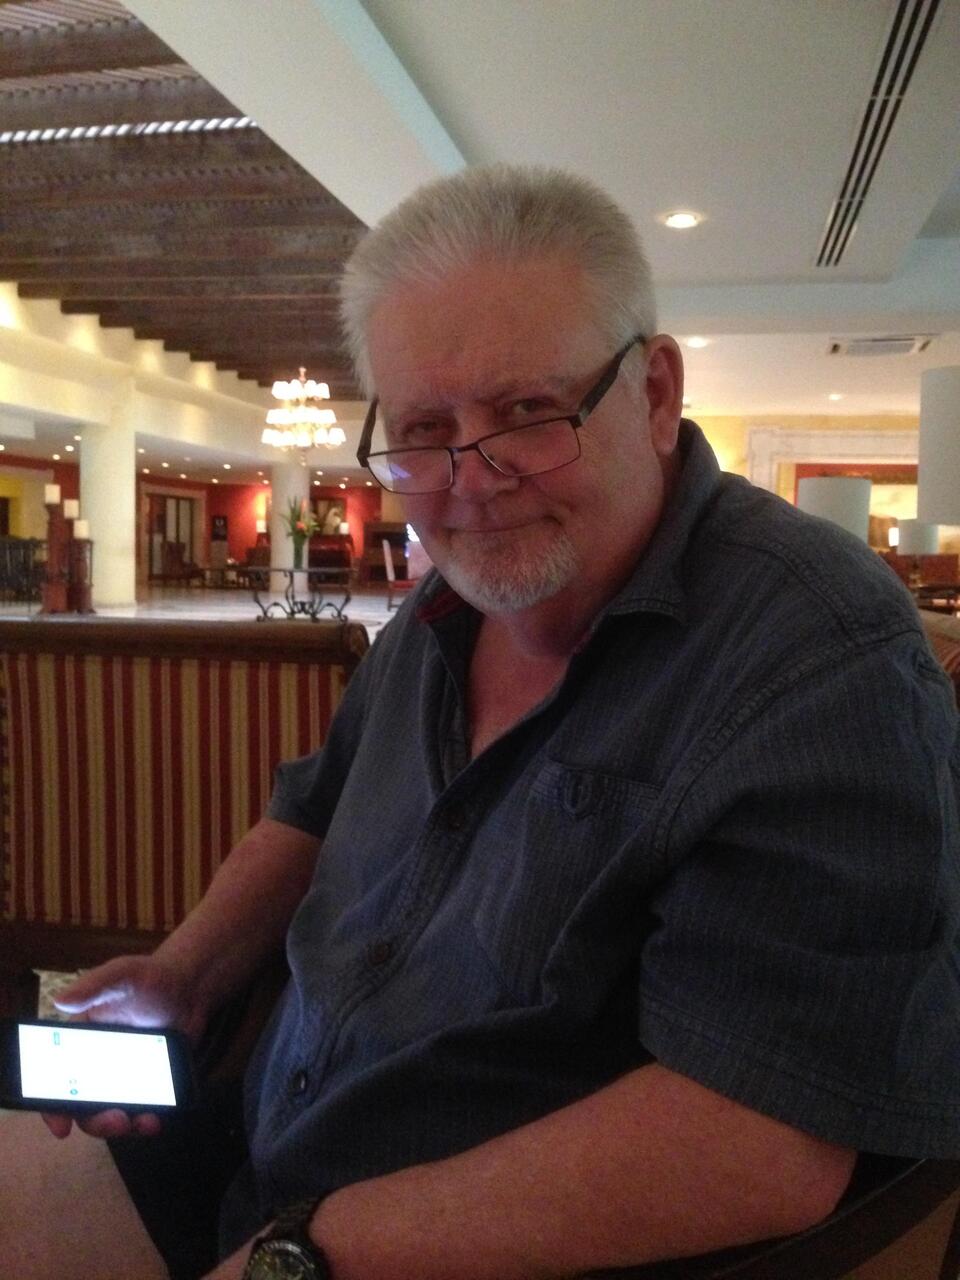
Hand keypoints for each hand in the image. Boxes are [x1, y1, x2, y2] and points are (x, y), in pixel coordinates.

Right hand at [41, 952, 207, 1141]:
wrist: (190, 989)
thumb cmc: (151, 977)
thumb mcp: (122, 975)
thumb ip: (94, 986)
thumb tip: (59, 1001)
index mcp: (78, 1042)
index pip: (55, 1079)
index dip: (52, 1106)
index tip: (61, 1125)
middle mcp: (94, 1065)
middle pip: (82, 1105)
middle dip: (94, 1121)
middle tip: (116, 1120)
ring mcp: (122, 1077)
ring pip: (111, 1113)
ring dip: (120, 1126)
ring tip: (143, 1122)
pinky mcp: (147, 1084)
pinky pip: (140, 1110)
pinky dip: (145, 1120)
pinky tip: (156, 1119)